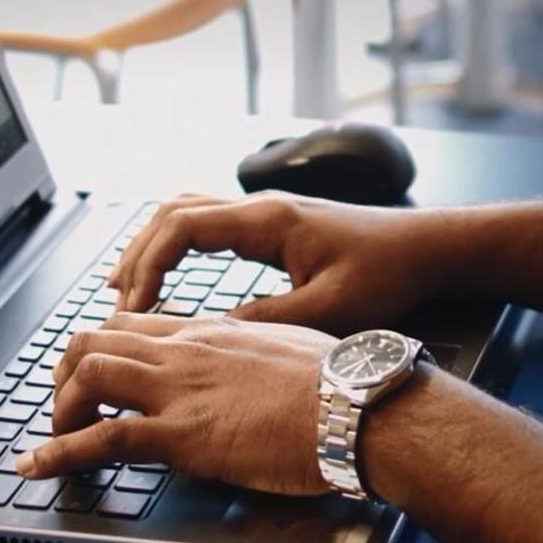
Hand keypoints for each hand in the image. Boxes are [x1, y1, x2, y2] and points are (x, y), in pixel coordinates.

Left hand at [14, 313, 335, 495]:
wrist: (361, 405)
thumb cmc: (341, 384)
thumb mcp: (290, 350)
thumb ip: (255, 354)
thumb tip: (249, 370)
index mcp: (213, 331)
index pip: (134, 323)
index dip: (101, 345)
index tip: (91, 371)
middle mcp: (186, 351)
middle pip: (96, 339)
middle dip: (66, 373)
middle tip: (64, 404)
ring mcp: (180, 389)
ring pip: (88, 374)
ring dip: (60, 408)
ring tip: (55, 437)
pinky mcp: (182, 433)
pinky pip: (103, 437)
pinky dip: (59, 453)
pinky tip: (37, 466)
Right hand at [110, 192, 465, 334]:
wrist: (425, 250)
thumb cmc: (388, 274)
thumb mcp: (330, 309)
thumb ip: (269, 320)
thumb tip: (212, 334)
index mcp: (268, 220)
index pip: (183, 227)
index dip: (149, 264)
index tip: (134, 305)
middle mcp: (260, 208)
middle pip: (173, 213)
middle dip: (138, 255)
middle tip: (117, 301)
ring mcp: (265, 214)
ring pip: (186, 212)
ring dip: (152, 246)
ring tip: (125, 287)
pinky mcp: (272, 227)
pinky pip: (207, 225)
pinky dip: (177, 246)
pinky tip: (169, 273)